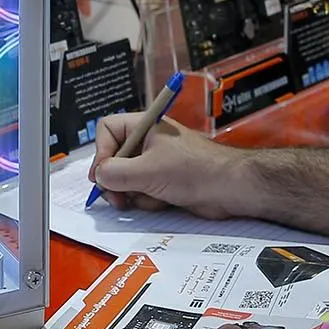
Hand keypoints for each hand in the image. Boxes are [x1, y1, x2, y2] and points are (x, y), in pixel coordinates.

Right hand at [90, 115, 250, 217]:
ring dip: (133, 193)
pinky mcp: (163, 182)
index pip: (107, 130)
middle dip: (114, 181)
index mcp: (144, 126)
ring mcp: (155, 163)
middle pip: (113, 158)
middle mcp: (147, 142)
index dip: (101, 151)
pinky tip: (163, 201)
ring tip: (151, 197)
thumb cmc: (194, 170)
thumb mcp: (147, 171)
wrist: (229, 188)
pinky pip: (141, 192)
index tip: (103, 174)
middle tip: (117, 198)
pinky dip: (147, 200)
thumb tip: (99, 177)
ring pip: (126, 180)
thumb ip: (116, 174)